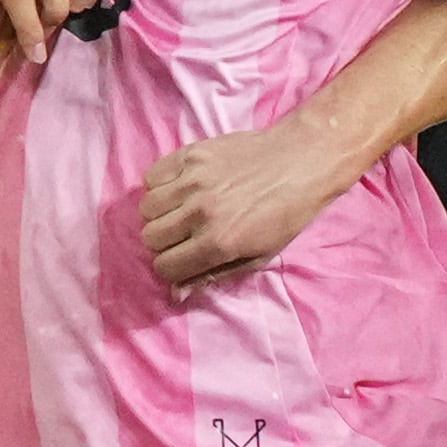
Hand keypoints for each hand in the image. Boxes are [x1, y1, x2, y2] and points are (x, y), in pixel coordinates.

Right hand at [139, 117, 349, 285]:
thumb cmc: (285, 214)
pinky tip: (179, 187)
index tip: (183, 259)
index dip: (172, 268)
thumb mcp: (258, 256)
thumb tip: (176, 293)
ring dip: (159, 214)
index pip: (164, 267)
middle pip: (150, 238)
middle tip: (182, 234)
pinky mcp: (191, 154)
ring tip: (180, 209)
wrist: (300, 161)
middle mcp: (200, 213)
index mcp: (218, 243)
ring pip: (145, 208)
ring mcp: (192, 181)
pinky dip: (159, 185)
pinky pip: (151, 176)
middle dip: (163, 243)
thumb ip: (214, 275)